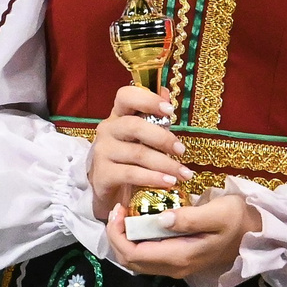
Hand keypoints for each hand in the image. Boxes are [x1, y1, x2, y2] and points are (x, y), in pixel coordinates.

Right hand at [88, 83, 187, 219]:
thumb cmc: (130, 160)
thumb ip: (154, 118)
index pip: (125, 96)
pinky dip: (153, 178)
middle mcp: (108, 130)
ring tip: (184, 173)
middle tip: (181, 150)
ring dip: (165, 164)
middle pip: (134, 126)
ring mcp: (103, 152)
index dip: (148, 100)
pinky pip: (131, 174)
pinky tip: (169, 182)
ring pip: (137, 153)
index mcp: (118, 116)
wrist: (109, 193)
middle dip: (162, 138)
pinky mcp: (103, 174)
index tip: (170, 110)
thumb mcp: (142, 138)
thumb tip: (166, 94)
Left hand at [105, 194, 258, 286]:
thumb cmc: (238, 219)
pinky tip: (142, 222)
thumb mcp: (217, 213)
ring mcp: (178, 267)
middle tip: (119, 210)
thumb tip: (159, 218)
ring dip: (126, 240)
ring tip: (126, 214)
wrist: (257, 232)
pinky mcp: (181, 261)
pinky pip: (150, 257)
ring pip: (139, 262)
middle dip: (117, 237)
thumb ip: (188, 218)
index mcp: (181, 256)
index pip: (134, 254)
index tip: (119, 209)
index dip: (118, 234)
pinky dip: (138, 242)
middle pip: (131, 262)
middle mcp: (176, 267)